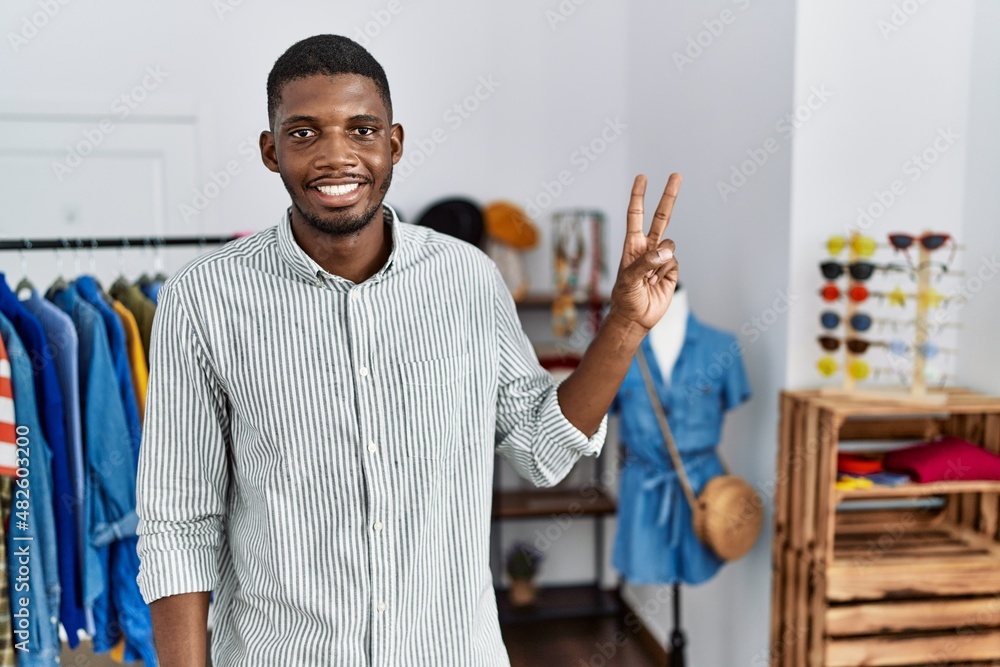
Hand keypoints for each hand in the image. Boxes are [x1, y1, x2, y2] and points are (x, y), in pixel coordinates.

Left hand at [607, 173, 681, 332]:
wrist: (635, 318)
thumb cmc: (625, 297)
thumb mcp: (628, 279)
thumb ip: (646, 262)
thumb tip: (667, 249)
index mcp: (632, 245)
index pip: (636, 215)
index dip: (639, 196)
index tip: (642, 177)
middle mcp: (648, 247)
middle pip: (661, 217)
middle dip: (669, 196)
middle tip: (677, 175)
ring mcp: (661, 258)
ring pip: (670, 244)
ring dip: (662, 260)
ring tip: (649, 278)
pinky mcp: (671, 270)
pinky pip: (674, 262)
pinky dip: (667, 273)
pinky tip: (657, 284)